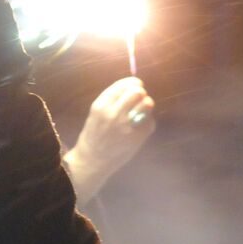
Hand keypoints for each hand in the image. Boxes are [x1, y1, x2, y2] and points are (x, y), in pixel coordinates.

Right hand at [63, 77, 155, 199]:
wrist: (92, 161)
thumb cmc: (94, 136)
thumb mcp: (96, 113)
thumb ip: (112, 101)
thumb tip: (132, 87)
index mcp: (101, 105)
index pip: (123, 85)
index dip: (133, 83)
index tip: (137, 84)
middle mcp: (114, 113)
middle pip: (137, 92)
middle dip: (140, 93)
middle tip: (140, 99)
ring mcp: (126, 126)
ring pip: (147, 104)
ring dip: (146, 105)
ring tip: (142, 111)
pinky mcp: (137, 137)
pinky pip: (150, 122)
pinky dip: (148, 122)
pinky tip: (139, 127)